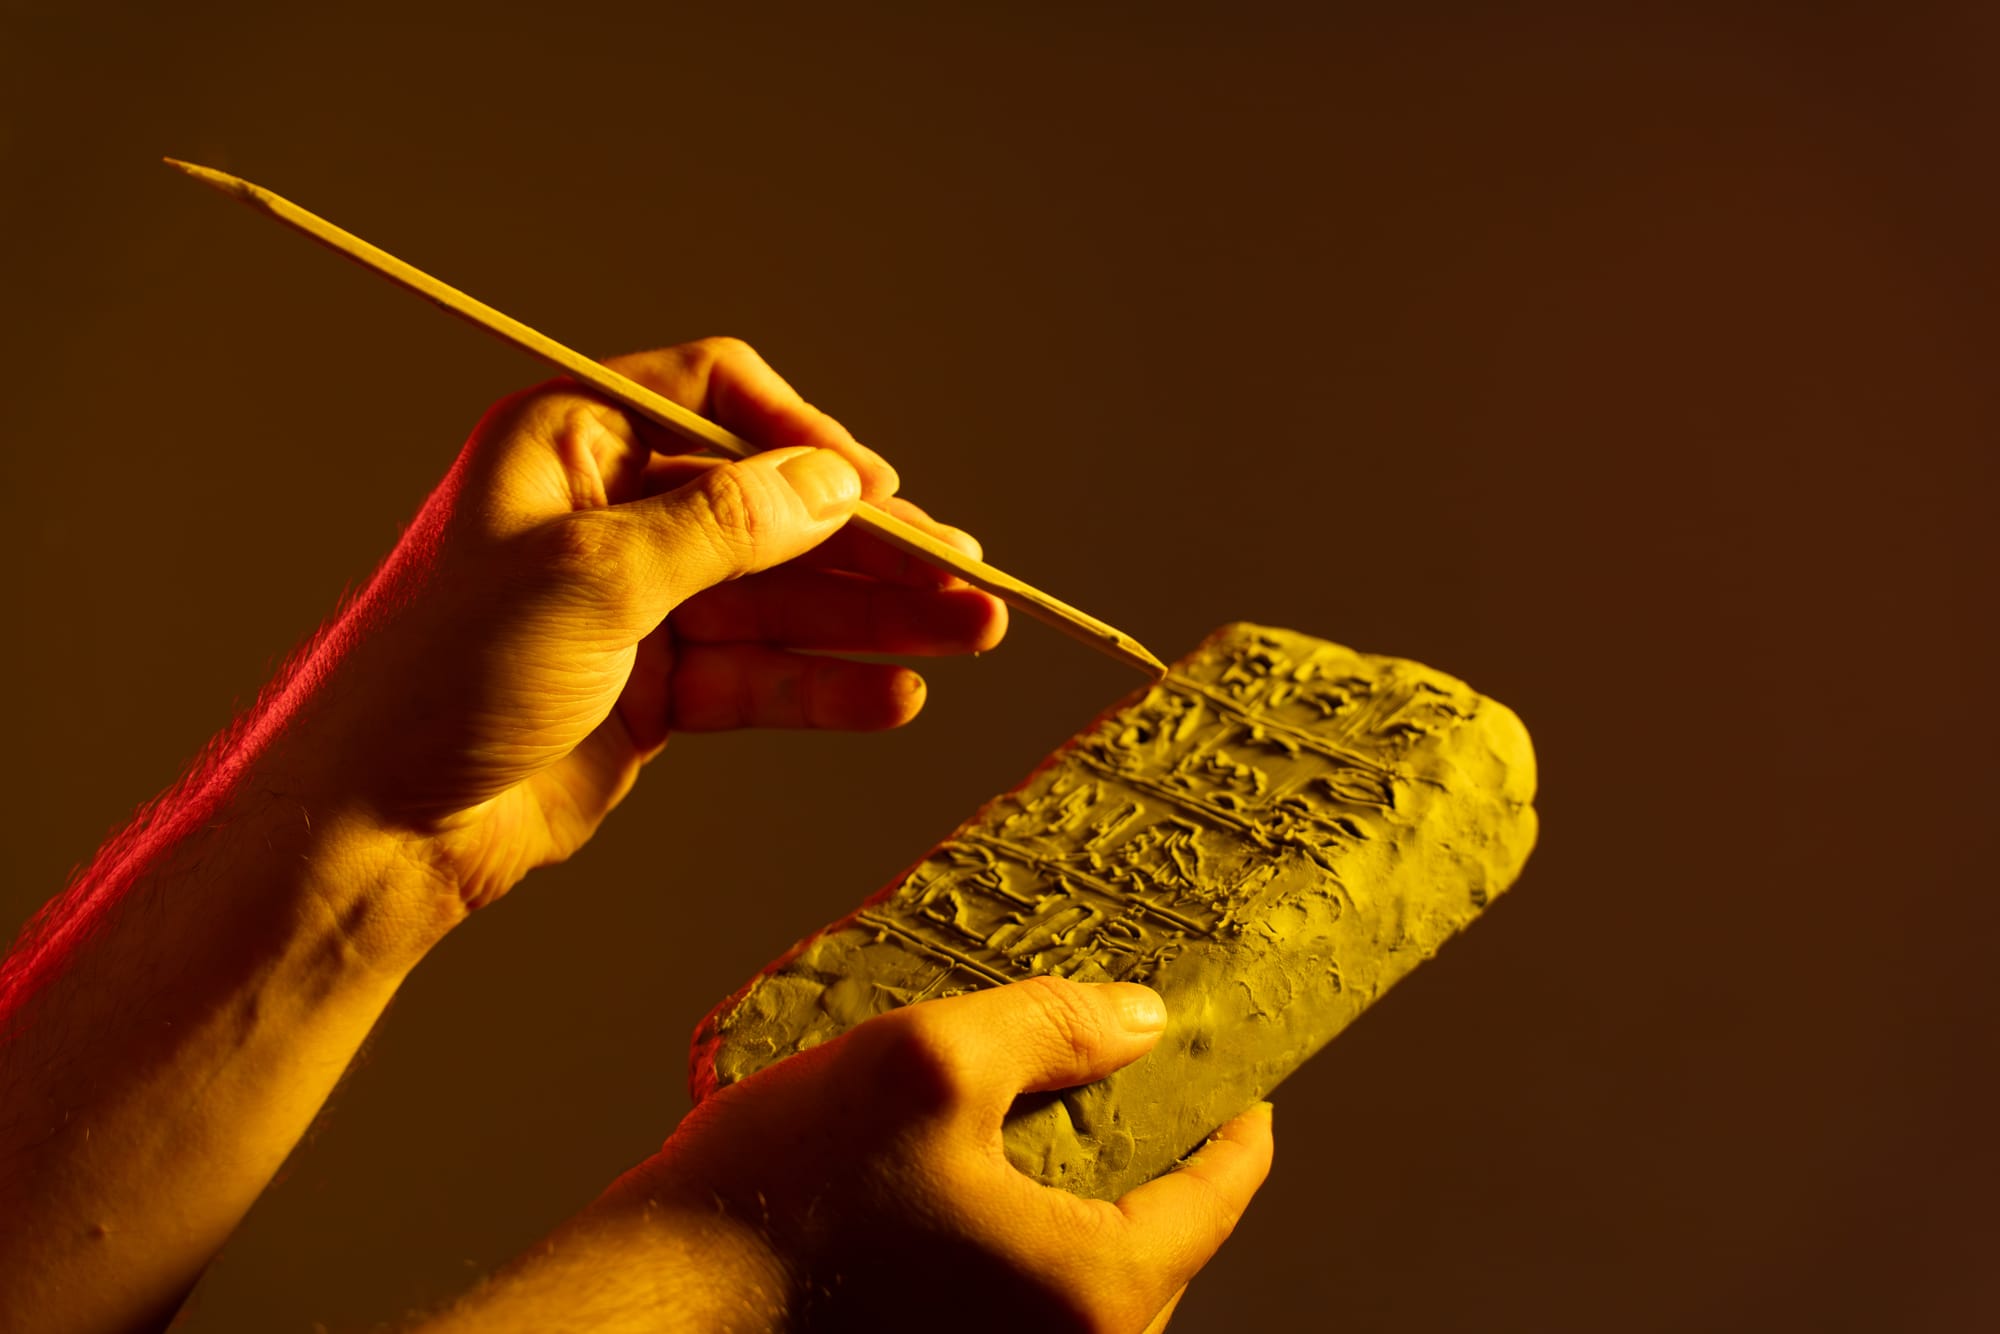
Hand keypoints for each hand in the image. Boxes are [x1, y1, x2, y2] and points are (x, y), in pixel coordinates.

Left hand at [262, 338, 1005, 919]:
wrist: (374, 828)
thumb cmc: (444, 675)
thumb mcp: (593, 577)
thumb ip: (726, 524)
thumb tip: (837, 481)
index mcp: (571, 443)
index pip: (717, 401)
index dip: (806, 440)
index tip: (878, 493)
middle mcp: (607, 513)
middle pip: (770, 511)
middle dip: (869, 549)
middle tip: (969, 579)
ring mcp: (633, 605)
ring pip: (779, 600)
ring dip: (873, 619)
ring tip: (972, 632)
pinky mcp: (650, 692)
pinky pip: (757, 677)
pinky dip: (823, 687)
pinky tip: (893, 698)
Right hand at [589, 977, 1274, 1332]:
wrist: (655, 1319)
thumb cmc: (781, 1198)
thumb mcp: (924, 1062)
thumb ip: (1051, 1027)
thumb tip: (1141, 1020)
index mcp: (1092, 1290)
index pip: (1219, 1199)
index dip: (1237, 1122)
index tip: (1242, 1076)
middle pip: (1160, 1248)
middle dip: (1153, 1160)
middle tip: (1126, 1080)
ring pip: (1086, 1281)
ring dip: (1082, 1203)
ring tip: (1042, 1118)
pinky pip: (1025, 1308)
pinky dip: (1025, 1244)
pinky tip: (972, 1182)